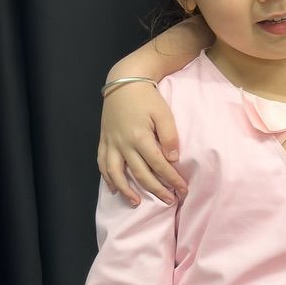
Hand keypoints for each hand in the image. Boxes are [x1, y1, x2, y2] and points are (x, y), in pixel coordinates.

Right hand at [99, 84, 184, 204]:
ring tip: (137, 203)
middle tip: (170, 201)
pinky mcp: (104, 140)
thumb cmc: (148, 98)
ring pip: (116, 172)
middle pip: (140, 173)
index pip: (159, 165)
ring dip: (126, 190)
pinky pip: (102, 162)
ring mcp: (111, 142)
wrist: (124, 81)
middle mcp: (123, 143)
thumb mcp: (164, 114)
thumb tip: (172, 159)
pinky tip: (114, 189)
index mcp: (140, 137)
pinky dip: (107, 177)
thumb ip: (170, 137)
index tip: (183, 189)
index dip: (172, 179)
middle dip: (156, 190)